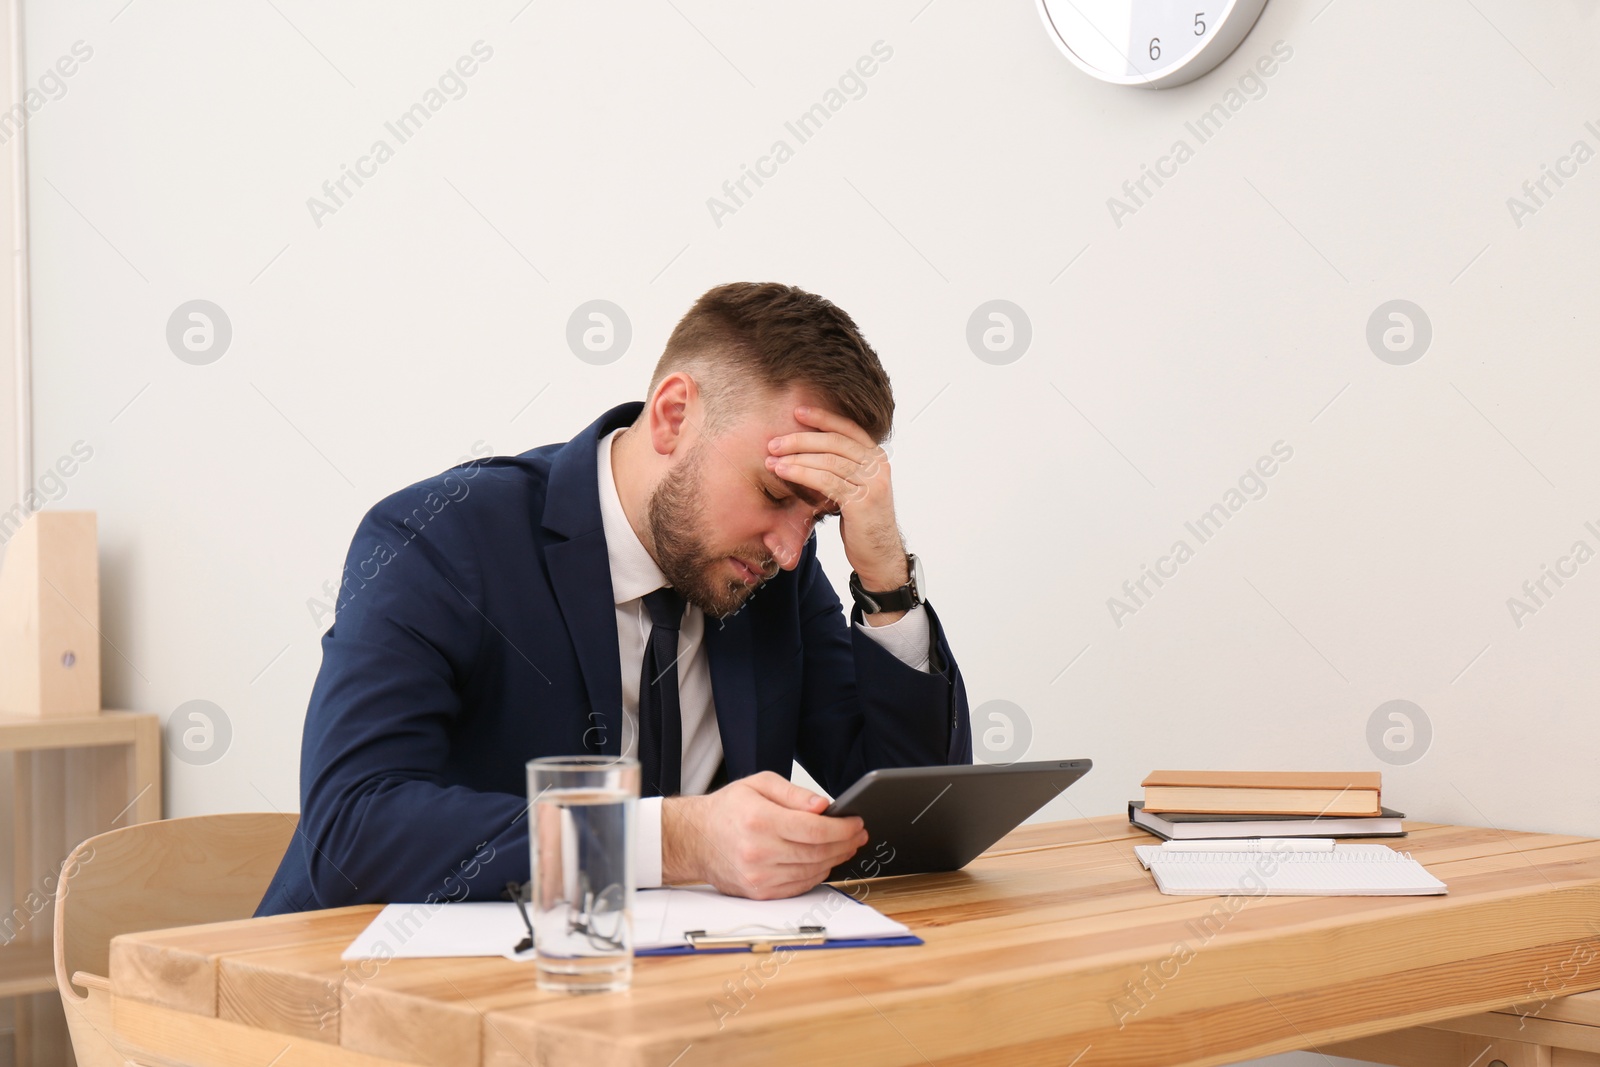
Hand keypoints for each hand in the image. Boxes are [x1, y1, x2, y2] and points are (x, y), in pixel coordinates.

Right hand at [661, 772, 866, 898]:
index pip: (815, 830)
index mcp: (760, 821)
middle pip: (818, 852)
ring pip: (812, 871)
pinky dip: (817, 874)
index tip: (856, 823)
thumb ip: (794, 793)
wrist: (695, 839)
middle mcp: (759, 852)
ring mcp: (759, 876)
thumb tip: (823, 806)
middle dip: (845, 843)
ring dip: (835, 859)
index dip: (842, 828)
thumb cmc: (727, 810)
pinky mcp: (760, 892)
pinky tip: (824, 861)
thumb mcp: (759, 784)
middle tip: (857, 834)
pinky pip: (800, 886)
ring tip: (845, 846)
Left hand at [765, 406, 907, 595]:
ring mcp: (872, 483)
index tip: (798, 412)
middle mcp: (878, 466)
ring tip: (772, 460)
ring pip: (828, 460)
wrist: (879, 556)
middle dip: (801, 439)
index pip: (848, 429)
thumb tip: (808, 449)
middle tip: (774, 442)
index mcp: (876, 458)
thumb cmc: (861, 523)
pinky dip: (801, 473)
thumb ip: (841, 468)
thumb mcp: (854, 488)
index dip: (823, 417)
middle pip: (835, 442)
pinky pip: (826, 481)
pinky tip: (784, 472)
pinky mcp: (862, 501)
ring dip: (796, 458)